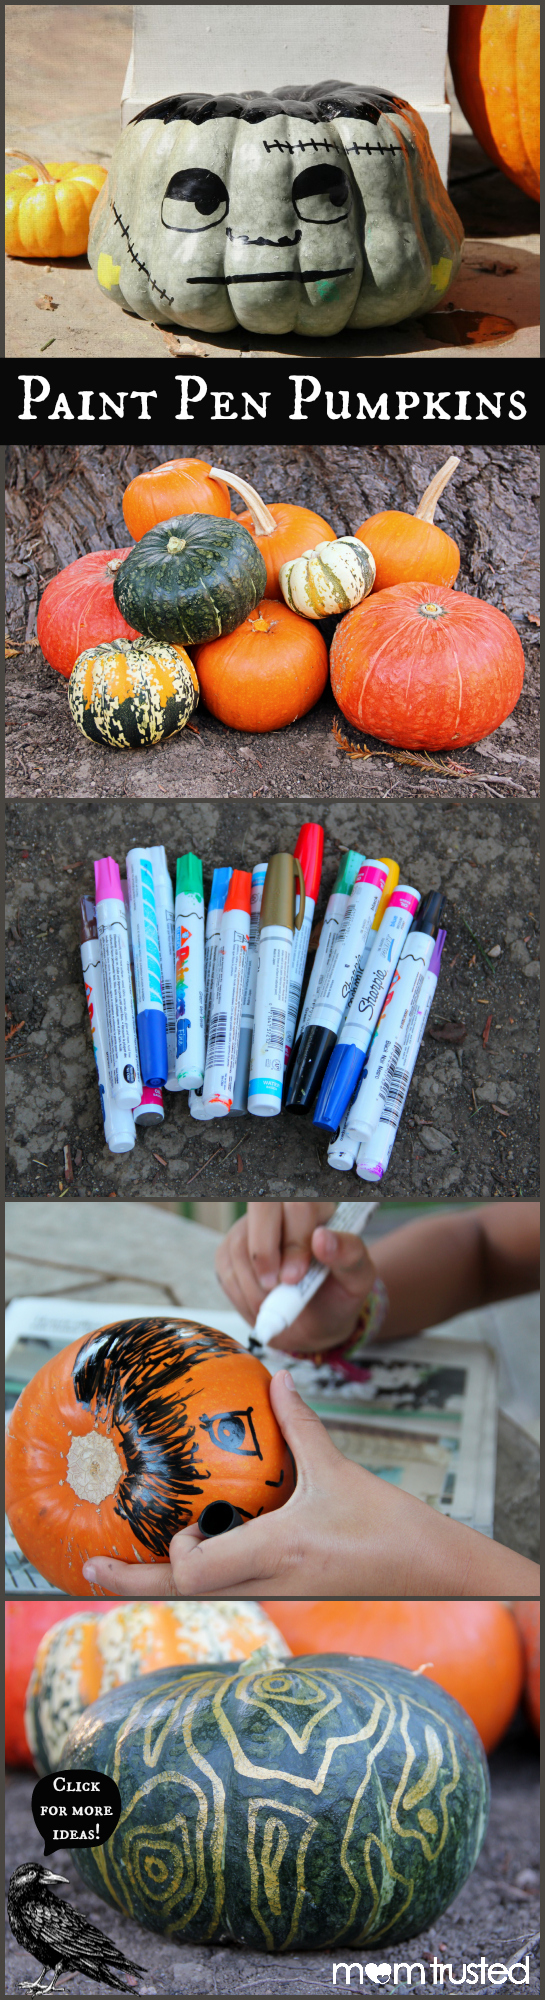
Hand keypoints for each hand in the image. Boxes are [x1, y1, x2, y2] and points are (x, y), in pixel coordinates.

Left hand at [82, 1372, 538, 1600]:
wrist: (434, 1573)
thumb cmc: (390, 1526)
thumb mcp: (339, 1470)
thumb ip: (301, 1425)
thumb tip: (278, 1378)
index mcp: (278, 1551)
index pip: (198, 1571)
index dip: (169, 1560)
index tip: (166, 1536)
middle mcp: (272, 1584)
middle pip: (187, 1595)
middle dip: (136, 1585)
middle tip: (91, 1570)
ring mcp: (281, 1599)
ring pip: (208, 1597)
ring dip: (170, 1581)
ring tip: (136, 1561)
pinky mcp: (292, 1601)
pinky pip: (235, 1591)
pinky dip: (207, 1578)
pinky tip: (195, 1554)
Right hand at [215, 1201, 377, 1353]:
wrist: (315, 1322)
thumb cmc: (338, 1294)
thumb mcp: (357, 1278)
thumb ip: (348, 1254)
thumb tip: (322, 1237)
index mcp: (318, 1209)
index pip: (298, 1205)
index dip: (292, 1241)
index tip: (296, 1278)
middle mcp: (282, 1212)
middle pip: (262, 1207)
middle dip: (265, 1253)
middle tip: (276, 1286)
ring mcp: (253, 1227)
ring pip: (241, 1244)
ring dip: (256, 1284)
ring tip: (277, 1302)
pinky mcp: (231, 1248)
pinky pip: (226, 1265)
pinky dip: (242, 1293)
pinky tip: (262, 1302)